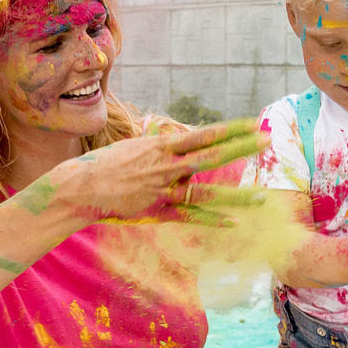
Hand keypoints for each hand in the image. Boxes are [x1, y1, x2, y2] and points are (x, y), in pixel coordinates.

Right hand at [40, 119, 262, 222]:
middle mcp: (167, 166)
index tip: (255, 123)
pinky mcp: (156, 212)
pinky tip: (232, 224)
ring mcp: (163, 190)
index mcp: (162, 146)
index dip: (232, 129)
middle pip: (213, 156)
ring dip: (237, 195)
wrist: (79, 187)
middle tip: (268, 142)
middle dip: (243, 149)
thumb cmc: (105, 164)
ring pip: (207, 194)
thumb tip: (169, 134)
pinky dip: (211, 221)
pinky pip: (189, 218)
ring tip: (261, 196)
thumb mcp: (133, 146)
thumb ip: (156, 143)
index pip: (205, 134)